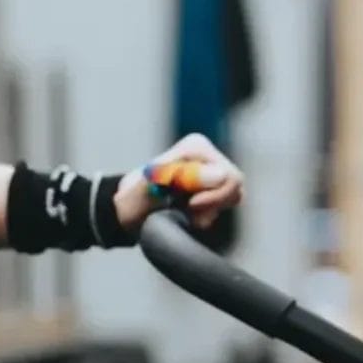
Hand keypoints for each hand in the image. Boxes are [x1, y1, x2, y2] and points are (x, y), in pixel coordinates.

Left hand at [114, 134, 245, 234]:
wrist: (128, 214)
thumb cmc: (136, 199)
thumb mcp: (152, 187)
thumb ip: (182, 177)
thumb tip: (219, 175)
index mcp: (196, 147)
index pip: (229, 176)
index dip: (214, 197)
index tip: (189, 205)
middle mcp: (208, 155)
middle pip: (235, 186)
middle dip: (212, 205)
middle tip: (186, 210)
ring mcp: (212, 171)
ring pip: (233, 196)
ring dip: (209, 211)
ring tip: (184, 211)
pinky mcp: (213, 187)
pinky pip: (226, 204)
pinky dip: (207, 214)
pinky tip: (188, 214)